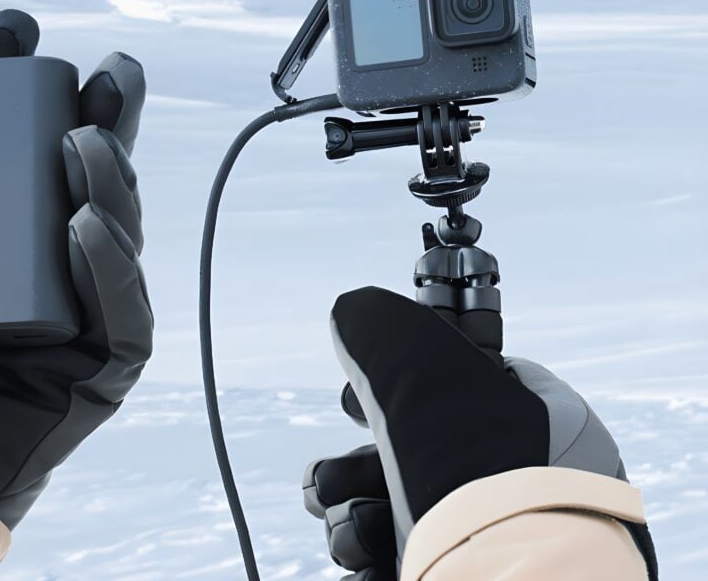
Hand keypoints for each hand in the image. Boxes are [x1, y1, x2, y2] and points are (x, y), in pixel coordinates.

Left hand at [0, 9, 152, 528]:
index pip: (23, 152)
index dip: (23, 92)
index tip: (10, 33)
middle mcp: (46, 263)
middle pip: (91, 179)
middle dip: (106, 117)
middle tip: (106, 71)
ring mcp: (80, 309)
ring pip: (118, 233)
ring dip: (111, 182)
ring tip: (83, 140)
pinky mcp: (102, 362)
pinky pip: (122, 309)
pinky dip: (109, 267)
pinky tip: (83, 225)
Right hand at [304, 287, 652, 577]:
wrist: (506, 580)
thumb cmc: (479, 476)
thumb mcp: (427, 374)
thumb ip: (382, 332)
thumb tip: (352, 313)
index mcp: (523, 423)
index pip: (446, 389)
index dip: (390, 390)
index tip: (360, 405)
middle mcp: (503, 482)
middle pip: (393, 460)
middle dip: (351, 470)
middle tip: (344, 481)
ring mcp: (475, 536)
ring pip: (377, 515)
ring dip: (349, 520)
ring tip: (364, 530)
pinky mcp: (447, 577)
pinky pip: (379, 565)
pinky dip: (364, 563)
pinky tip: (372, 562)